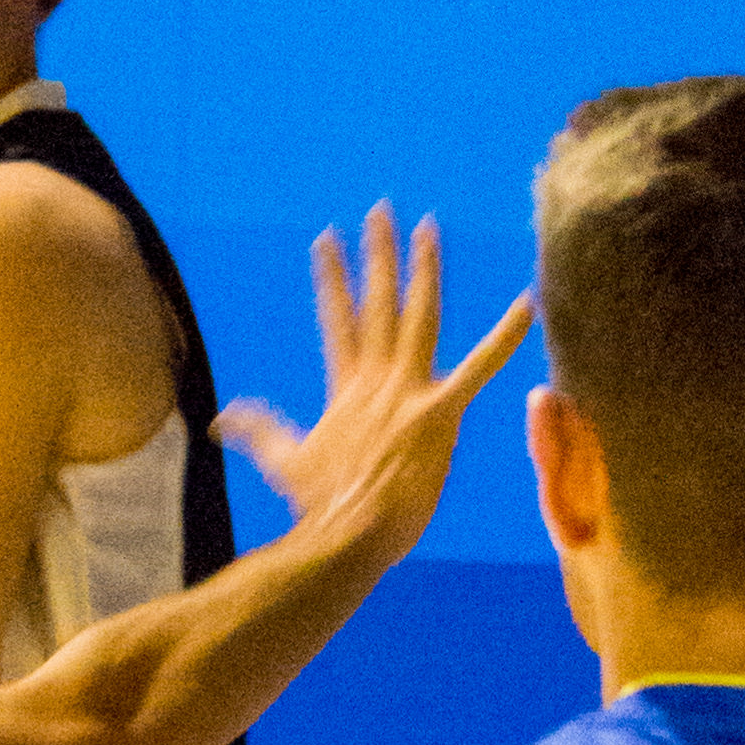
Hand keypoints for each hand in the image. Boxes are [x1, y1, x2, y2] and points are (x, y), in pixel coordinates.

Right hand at [214, 204, 533, 554]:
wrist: (348, 534)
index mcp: (347, 389)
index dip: (332, 278)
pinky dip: (505, 336)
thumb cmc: (322, 507)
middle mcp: (377, 380)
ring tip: (429, 227)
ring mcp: (408, 393)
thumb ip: (257, 431)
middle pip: (379, 303)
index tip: (326, 239)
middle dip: (379, 254)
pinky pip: (479, 368)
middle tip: (382, 210)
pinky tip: (526, 303)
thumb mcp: (285, 462)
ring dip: (425, 270)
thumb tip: (218, 419)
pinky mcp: (438, 413)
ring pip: (420, 317)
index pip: (339, 320)